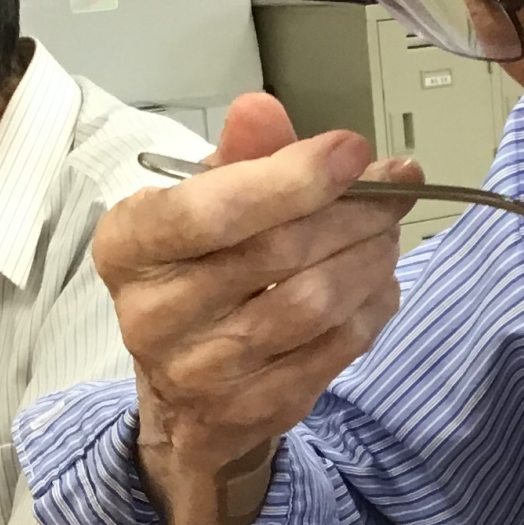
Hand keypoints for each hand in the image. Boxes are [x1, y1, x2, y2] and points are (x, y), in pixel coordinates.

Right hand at [91, 92, 420, 524]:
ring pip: (311, 306)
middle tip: (396, 188)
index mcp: (127, 246)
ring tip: (387, 235)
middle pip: (276, 254)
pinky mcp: (246, 413)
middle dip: (353, 212)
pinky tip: (379, 285)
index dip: (293, 178)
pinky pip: (330, 353)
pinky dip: (369, 312)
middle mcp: (150, 315)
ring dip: (369, 260)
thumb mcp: (206, 204)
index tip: (354, 149)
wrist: (184, 397)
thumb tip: (262, 111)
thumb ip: (240, 157)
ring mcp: (197, 374)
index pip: (212, 210)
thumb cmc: (200, 275)